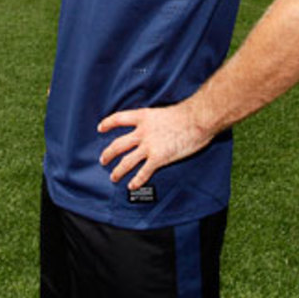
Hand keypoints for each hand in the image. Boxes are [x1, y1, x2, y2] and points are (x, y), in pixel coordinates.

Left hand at [97, 103, 213, 190]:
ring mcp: (149, 146)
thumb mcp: (163, 112)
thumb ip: (154, 121)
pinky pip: (143, 172)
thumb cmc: (186, 114)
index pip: (119, 119)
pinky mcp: (159, 158)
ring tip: (113, 177)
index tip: (100, 128)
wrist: (197, 119)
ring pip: (127, 161)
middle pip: (118, 144)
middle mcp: (142, 132)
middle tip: (103, 160)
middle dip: (108, 154)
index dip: (108, 124)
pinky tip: (132, 186)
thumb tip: (154, 127)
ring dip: (118, 171)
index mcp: (143, 117)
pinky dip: (136, 181)